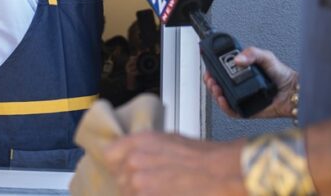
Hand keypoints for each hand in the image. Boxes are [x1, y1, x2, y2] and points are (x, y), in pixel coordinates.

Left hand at [103, 131, 246, 195]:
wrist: (220, 173)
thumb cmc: (204, 157)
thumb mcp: (170, 139)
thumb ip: (145, 148)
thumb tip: (135, 156)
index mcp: (138, 142)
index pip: (109, 154)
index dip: (118, 162)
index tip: (125, 167)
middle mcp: (133, 162)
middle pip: (119, 177)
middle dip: (132, 181)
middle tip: (153, 181)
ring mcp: (138, 185)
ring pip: (128, 193)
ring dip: (141, 192)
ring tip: (163, 189)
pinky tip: (167, 192)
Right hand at [204, 46, 297, 118]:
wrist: (293, 91)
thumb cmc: (282, 74)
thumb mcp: (266, 57)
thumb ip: (252, 53)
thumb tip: (237, 59)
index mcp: (243, 72)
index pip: (222, 71)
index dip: (213, 70)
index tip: (209, 66)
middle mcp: (241, 85)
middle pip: (218, 84)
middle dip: (210, 81)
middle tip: (210, 78)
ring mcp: (243, 97)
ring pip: (222, 98)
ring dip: (215, 93)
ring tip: (215, 87)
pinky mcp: (247, 110)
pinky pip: (231, 111)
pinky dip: (224, 106)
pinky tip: (223, 99)